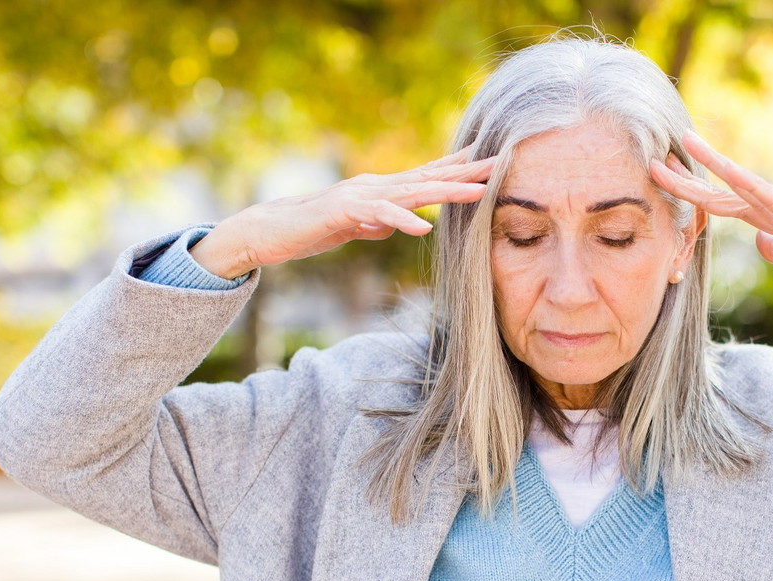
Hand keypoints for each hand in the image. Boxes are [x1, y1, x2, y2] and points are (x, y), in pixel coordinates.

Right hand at [190, 147, 494, 278]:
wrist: (272, 230)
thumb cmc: (314, 229)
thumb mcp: (357, 227)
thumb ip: (380, 222)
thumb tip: (401, 223)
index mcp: (382, 189)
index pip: (426, 174)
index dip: (458, 167)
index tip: (489, 159)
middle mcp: (376, 185)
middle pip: (429, 176)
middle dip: (466, 171)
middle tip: (500, 164)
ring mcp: (361, 194)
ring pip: (412, 191)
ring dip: (447, 191)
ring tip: (478, 192)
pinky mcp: (344, 210)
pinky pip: (379, 214)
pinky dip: (403, 219)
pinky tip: (425, 226)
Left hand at [649, 131, 772, 300]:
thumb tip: (761, 242)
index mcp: (767, 219)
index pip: (719, 203)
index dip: (690, 193)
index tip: (663, 180)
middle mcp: (772, 208)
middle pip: (720, 191)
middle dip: (686, 178)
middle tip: (653, 161)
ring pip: (741, 184)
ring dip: (714, 164)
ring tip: (688, 144)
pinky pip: (771, 198)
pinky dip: (750, 185)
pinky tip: (732, 173)